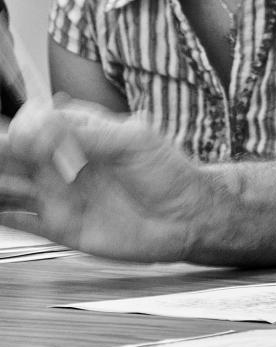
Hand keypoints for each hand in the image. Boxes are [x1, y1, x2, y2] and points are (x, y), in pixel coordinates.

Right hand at [0, 98, 214, 260]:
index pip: (39, 120)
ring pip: (11, 185)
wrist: (185, 217)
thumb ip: (89, 135)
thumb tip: (42, 124)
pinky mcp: (61, 226)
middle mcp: (65, 161)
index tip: (27, 136)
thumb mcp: (134, 142)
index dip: (26, 125)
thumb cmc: (167, 172)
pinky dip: (3, 216)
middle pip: (17, 151)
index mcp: (84, 133)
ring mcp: (60, 194)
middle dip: (2, 148)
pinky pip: (21, 222)